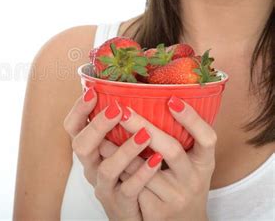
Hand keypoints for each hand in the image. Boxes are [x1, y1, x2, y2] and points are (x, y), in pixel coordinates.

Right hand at [63, 87, 162, 220]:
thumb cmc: (126, 173)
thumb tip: (126, 90)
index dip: (78, 110)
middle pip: (81, 146)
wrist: (137, 214)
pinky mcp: (121, 205)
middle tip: (116, 109)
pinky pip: (129, 190)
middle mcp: (91, 168)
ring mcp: (104, 187)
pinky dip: (142, 174)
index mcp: (89, 150)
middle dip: (97, 126)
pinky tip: (156, 160)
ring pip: (106, 169)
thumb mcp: (115, 149)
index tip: (91, 91)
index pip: (72, 128)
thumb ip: (117, 126)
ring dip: (125, 150)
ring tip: (145, 133)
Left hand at [108, 96, 215, 220]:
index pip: (207, 138)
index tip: (172, 100)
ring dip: (120, 148)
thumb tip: (156, 101)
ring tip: (102, 129)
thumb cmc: (182, 184)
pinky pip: (131, 186)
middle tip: (122, 109)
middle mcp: (193, 179)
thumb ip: (180, 139)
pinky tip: (103, 155)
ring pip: (143, 168)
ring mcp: (175, 197)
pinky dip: (117, 168)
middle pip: (171, 149)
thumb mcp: (191, 164)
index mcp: (204, 163)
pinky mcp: (156, 212)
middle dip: (142, 126)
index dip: (192, 119)